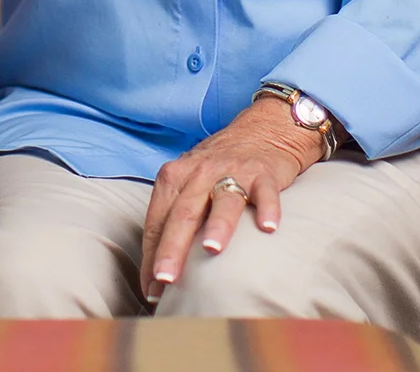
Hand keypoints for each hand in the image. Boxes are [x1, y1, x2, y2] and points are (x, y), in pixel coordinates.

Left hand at [140, 99, 323, 300]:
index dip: (152, 255)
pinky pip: (265, 191)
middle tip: (166, 278)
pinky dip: (267, 208)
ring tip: (212, 249)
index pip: (157, 220)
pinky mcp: (264, 172)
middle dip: (172, 247)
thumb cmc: (217, 168)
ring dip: (217, 224)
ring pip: (222, 199)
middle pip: (183, 213)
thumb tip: (157, 274)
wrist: (260, 130)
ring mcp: (233, 171)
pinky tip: (268, 227)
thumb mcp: (187, 185)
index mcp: (174, 177)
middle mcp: (199, 173)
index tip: (150, 289)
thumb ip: (173, 221)